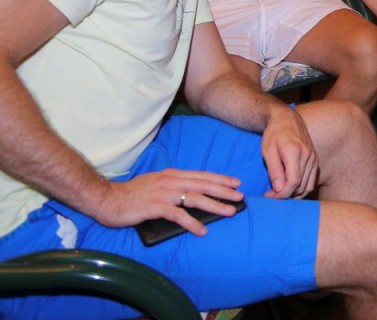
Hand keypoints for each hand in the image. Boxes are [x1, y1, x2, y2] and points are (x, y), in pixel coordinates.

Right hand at [91, 169, 242, 235]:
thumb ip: (172, 188)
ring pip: (195, 198)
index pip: (201, 175)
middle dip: (224, 191)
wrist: (106, 198)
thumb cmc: (131, 195)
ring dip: (215, 205)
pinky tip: (202, 230)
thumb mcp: (156, 185)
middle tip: (240, 197)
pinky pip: (178, 215)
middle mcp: (170, 181)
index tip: (235, 183)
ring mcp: (163, 193)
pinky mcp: (155, 207)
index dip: (220, 179)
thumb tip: (191, 196)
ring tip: (230, 212)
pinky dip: (192, 223)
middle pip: (203, 185)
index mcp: (171, 175)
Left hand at [261, 106, 318, 198]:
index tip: (269, 196)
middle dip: (285, 195)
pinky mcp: (315, 160)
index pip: (293, 181)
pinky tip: (290, 188)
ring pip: (307, 186)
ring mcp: (313, 158)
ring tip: (280, 193)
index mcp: (294, 152)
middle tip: (271, 195)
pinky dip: (302, 188)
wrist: (287, 119)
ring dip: (294, 194)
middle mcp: (307, 155)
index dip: (281, 194)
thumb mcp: (268, 150)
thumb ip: (274, 170)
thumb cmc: (274, 134)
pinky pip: (311, 181)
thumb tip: (279, 189)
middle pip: (300, 186)